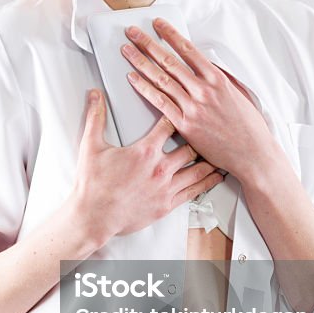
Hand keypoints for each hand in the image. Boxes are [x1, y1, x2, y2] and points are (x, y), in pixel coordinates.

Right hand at [72, 88, 225, 241]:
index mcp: (145, 151)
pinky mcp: (168, 205)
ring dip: (210, 159)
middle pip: (190, 146)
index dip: (178, 113)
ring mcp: (166, 188)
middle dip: (200, 136)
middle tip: (211, 127)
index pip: (169, 124)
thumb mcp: (91, 146)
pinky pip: (194, 191)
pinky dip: (208, 182)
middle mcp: (160, 168)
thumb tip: (95, 95)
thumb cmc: (93, 185)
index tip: (186, 106)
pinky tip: (216, 176)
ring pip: (198, 169)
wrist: (94, 217)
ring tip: (221, 150)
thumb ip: (95, 117)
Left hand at [119, 17, 275, 180]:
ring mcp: (193, 106)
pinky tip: (132, 78)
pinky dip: (144, 88)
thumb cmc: (248, 126)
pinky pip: (160, 102)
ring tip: (127, 50)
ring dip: (140, 62)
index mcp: (217, 79)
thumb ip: (220, 78)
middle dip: (148, 43)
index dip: (170, 34)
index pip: (188, 50)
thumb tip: (206, 66)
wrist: (252, 153)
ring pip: (161, 78)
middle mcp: (204, 90)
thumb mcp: (238, 93)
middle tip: (132, 32)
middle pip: (169, 61)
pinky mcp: (185, 124)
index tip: (157, 24)